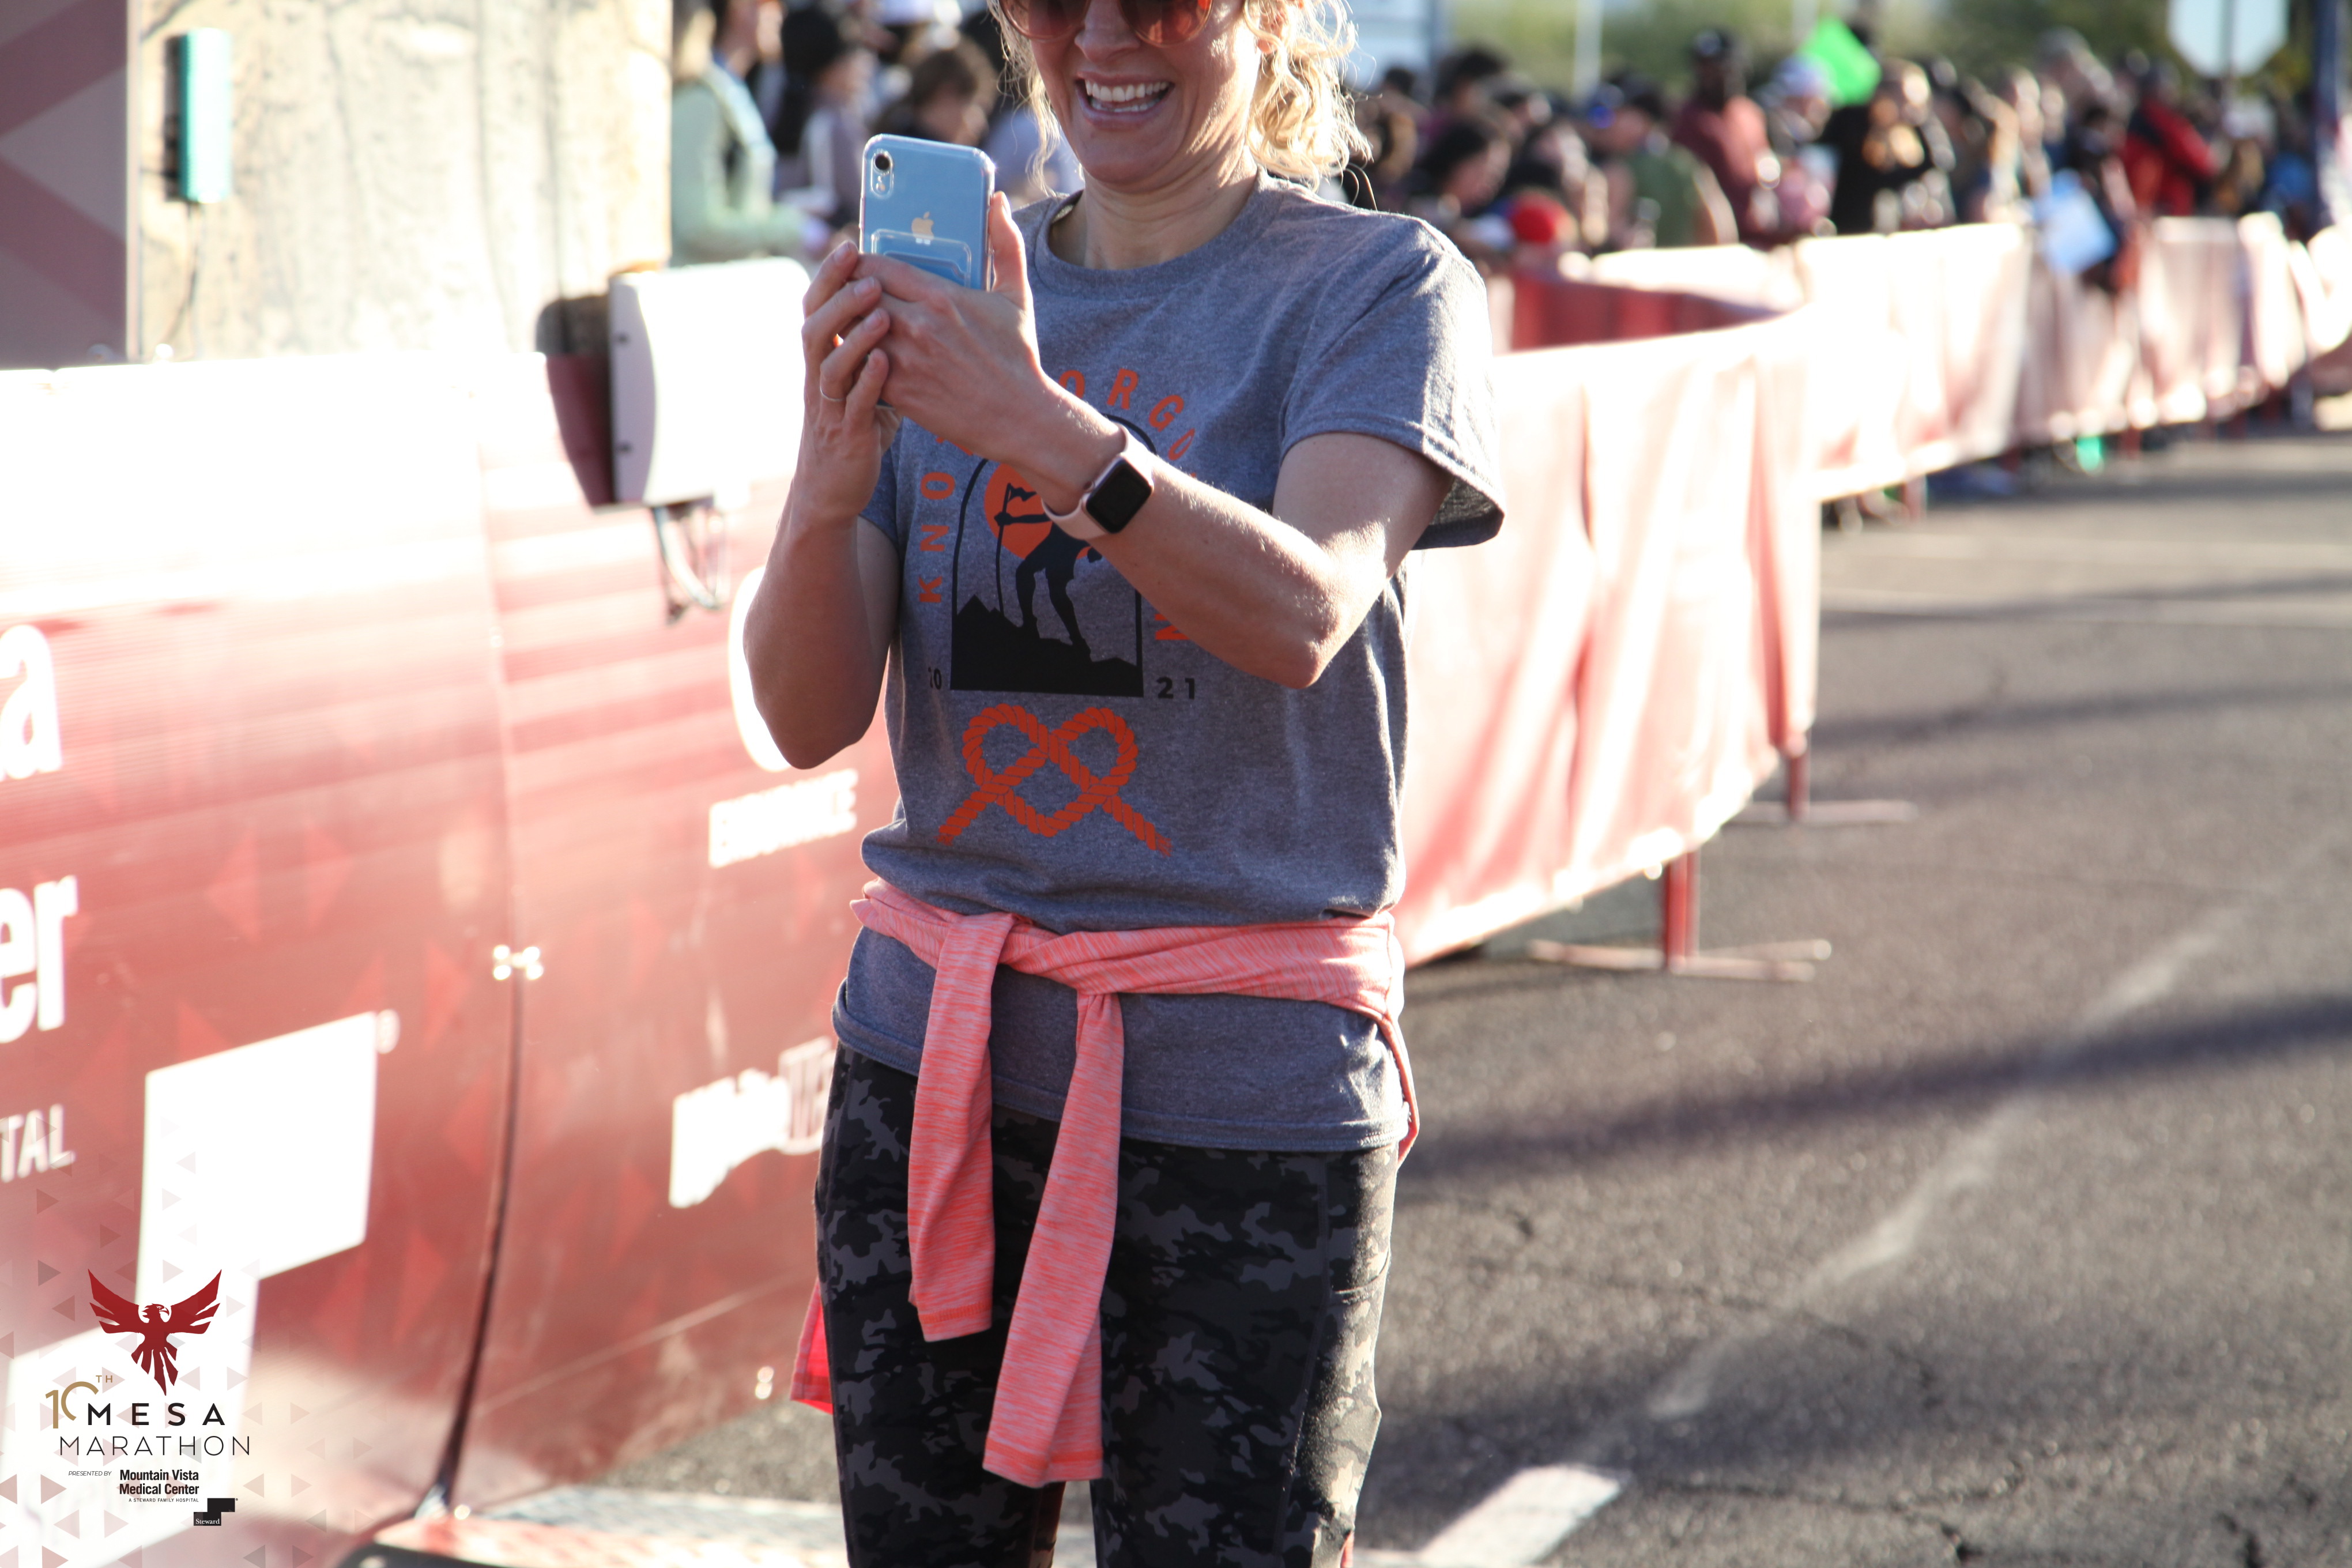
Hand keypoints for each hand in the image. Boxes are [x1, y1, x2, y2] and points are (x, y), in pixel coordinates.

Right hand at [795, 240, 900, 525]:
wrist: (836, 487)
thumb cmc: (856, 428)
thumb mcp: (864, 382)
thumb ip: (880, 348)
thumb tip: (911, 311)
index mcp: (824, 358)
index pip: (818, 306)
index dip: (831, 276)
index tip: (851, 245)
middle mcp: (819, 377)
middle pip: (815, 324)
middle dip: (836, 293)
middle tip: (862, 266)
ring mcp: (830, 406)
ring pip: (828, 361)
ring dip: (853, 333)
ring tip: (880, 309)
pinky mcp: (846, 434)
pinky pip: (852, 404)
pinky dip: (866, 381)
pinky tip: (884, 362)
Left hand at [854, 193, 1059, 462]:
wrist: (1018, 417)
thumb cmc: (1017, 356)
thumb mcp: (1016, 296)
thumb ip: (1005, 244)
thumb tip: (998, 201)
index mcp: (940, 297)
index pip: (878, 266)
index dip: (859, 261)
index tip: (855, 261)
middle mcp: (916, 326)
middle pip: (858, 295)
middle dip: (848, 290)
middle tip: (846, 288)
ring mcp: (904, 361)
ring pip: (853, 330)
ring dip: (847, 324)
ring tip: (847, 319)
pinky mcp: (898, 391)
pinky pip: (861, 366)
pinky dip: (855, 357)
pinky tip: (857, 353)